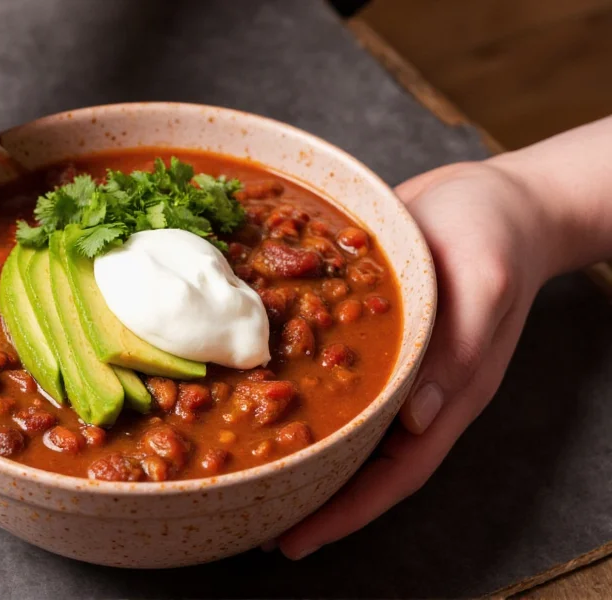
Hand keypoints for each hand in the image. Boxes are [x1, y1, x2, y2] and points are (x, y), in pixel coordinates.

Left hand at [277, 161, 555, 558]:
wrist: (489, 193)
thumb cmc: (496, 235)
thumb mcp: (484, 283)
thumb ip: (458, 350)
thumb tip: (418, 418)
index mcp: (447, 392)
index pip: (397, 473)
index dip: (348, 512)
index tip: (297, 540)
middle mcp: (413, 387)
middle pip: (360, 458)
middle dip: (311, 491)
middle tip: (254, 513)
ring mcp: (388, 361)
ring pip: (340, 418)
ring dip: (298, 446)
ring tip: (245, 466)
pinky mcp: (366, 328)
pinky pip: (327, 366)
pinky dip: (290, 380)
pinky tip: (252, 382)